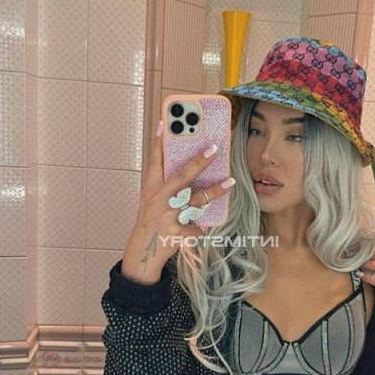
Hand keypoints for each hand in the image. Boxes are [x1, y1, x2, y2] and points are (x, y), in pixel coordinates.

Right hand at [135, 122, 234, 261]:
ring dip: (215, 190)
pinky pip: (198, 225)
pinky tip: (211, 223)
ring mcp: (169, 216)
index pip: (154, 161)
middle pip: (182, 177)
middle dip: (199, 162)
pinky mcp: (178, 231)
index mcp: (151, 189)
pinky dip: (204, 225)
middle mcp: (159, 200)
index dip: (159, 142)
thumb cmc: (151, 221)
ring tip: (230, 181)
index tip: (166, 123)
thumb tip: (189, 168)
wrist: (144, 251)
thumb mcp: (152, 200)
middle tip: (214, 148)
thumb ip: (165, 185)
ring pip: (197, 200)